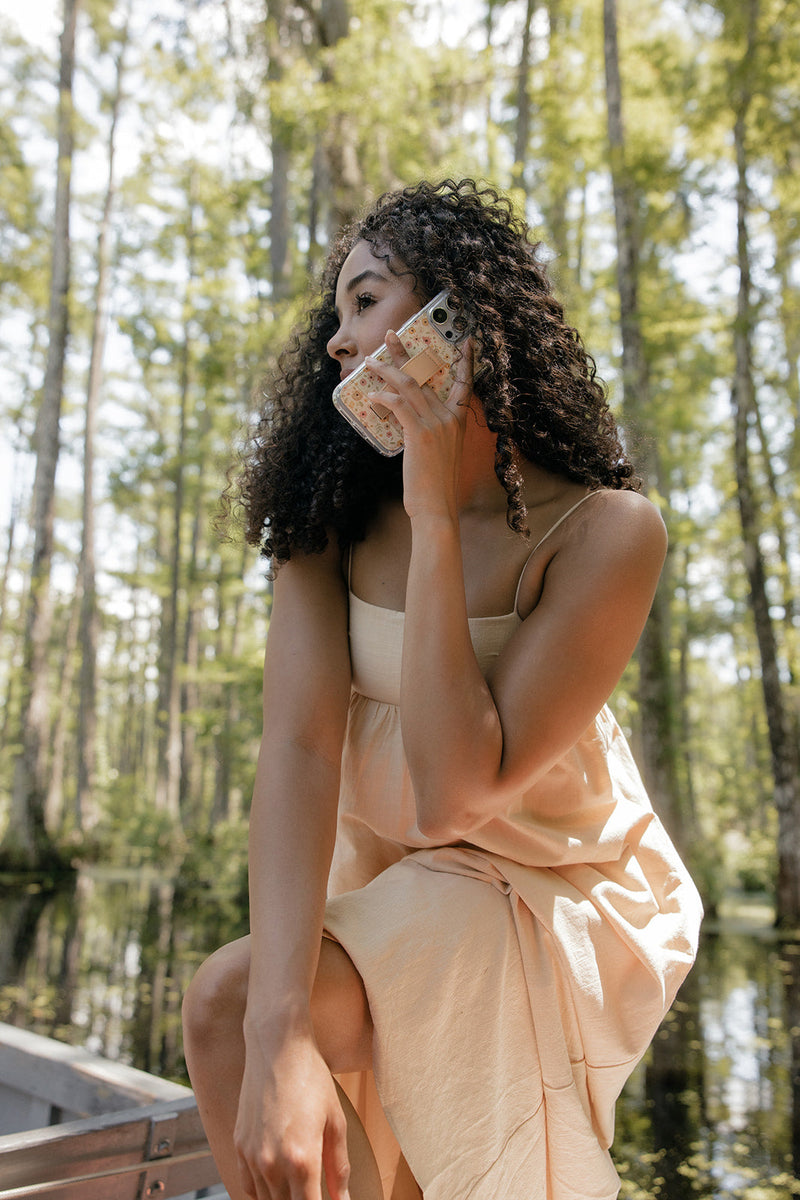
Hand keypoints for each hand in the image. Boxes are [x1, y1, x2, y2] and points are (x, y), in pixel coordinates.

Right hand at [234, 1022, 350, 1199]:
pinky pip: (247, 1187)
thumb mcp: (336, 1121)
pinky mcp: (239, 1146)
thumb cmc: (311, 1078)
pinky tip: (277, 1185)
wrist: (276, 1047)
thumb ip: (339, 1167)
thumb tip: (342, 1199)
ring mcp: (252, 1157)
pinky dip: (263, 1194)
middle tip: (317, 1191)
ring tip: (300, 1187)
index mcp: (302, 1159)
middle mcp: (272, 1164)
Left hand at [366, 330, 474, 522]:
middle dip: (403, 354)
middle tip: (389, 336)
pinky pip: (399, 406)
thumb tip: (408, 416)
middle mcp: (449, 418)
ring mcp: (436, 424)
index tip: (467, 341)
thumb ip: (431, 431)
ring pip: (409, 386)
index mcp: (458, 421)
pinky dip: (383, 398)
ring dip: (386, 370)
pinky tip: (371, 396)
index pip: (465, 383)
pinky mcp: (420, 434)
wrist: (436, 505)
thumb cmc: (435, 484)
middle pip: (424, 376)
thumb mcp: (440, 452)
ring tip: (370, 362)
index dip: (467, 361)